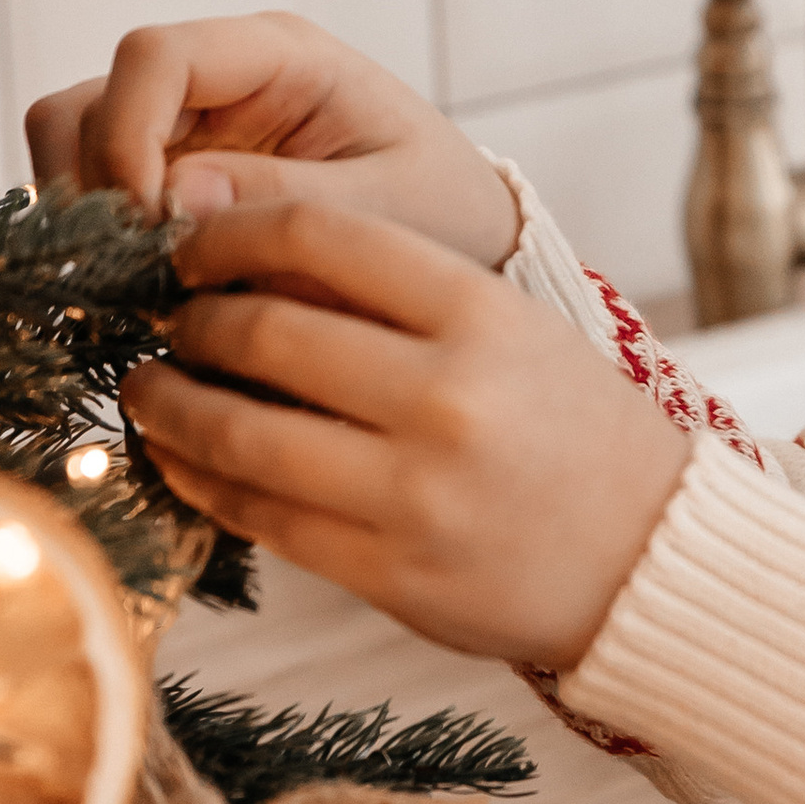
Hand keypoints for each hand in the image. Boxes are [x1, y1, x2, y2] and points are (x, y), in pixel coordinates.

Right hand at [27, 15, 519, 269]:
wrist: (463, 240)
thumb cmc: (443, 211)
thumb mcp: (389, 212)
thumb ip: (291, 201)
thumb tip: (177, 198)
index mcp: (280, 55)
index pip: (155, 56)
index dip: (126, 133)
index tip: (147, 222)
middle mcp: (218, 77)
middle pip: (90, 101)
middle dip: (93, 189)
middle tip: (135, 277)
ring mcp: (185, 124)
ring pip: (70, 143)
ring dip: (83, 217)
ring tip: (137, 290)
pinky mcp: (169, 172)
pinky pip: (91, 191)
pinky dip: (95, 240)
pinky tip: (142, 294)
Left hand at [122, 203, 691, 670]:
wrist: (654, 559)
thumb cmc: (573, 432)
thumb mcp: (516, 330)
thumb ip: (404, 296)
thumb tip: (245, 259)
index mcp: (483, 314)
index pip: (318, 234)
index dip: (228, 230)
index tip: (192, 246)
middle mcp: (448, 396)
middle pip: (262, 328)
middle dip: (190, 320)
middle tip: (168, 321)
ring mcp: (414, 492)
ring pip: (240, 429)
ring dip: (169, 403)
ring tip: (150, 390)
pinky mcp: (388, 573)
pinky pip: (258, 515)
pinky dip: (199, 478)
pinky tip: (184, 458)